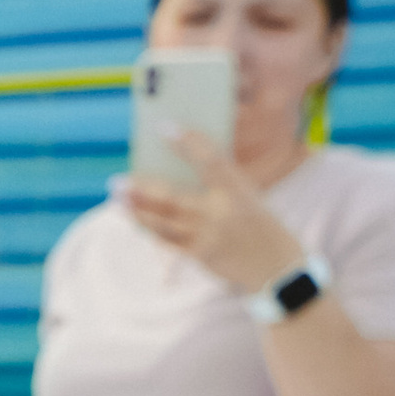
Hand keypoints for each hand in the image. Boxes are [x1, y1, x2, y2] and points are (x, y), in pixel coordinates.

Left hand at [122, 137, 300, 297]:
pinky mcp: (200, 257)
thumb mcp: (248, 197)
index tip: (164, 126)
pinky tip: (134, 220)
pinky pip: (168, 242)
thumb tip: (178, 167)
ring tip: (117, 199)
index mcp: (238, 191)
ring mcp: (208, 237)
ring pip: (164, 223)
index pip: (211, 160)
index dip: (188, 142)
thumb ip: (219, 183)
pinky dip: (150, 230)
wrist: (277, 269)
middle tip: (116, 180)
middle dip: (142, 190)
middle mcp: (221, 213)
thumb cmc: (259, 223)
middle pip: (173, 199)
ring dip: (137, 211)